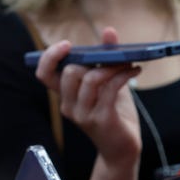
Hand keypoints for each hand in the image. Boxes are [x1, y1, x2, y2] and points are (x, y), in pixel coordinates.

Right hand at [36, 27, 141, 165]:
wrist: (123, 148)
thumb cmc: (114, 113)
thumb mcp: (108, 82)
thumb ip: (106, 58)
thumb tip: (108, 30)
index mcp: (65, 96)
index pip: (44, 74)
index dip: (50, 57)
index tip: (66, 44)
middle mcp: (69, 106)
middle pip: (70, 72)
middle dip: (93, 59)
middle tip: (115, 57)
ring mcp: (83, 114)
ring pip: (91, 78)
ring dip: (113, 66)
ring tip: (129, 63)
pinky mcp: (101, 119)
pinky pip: (109, 89)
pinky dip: (124, 74)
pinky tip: (135, 71)